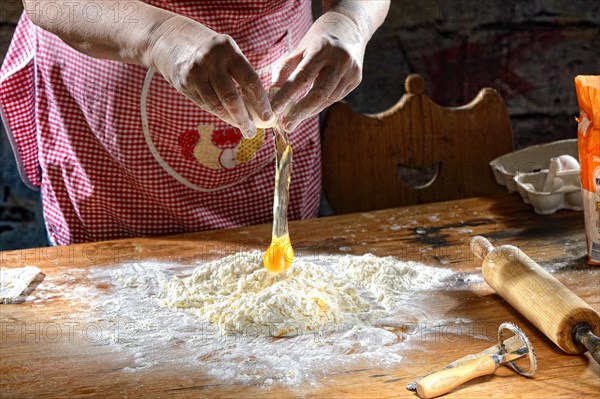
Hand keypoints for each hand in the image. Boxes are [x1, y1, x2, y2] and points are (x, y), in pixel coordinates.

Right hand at [148, 16, 272, 137]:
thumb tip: (259, 106)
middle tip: (252, 131)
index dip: (261, 101)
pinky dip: (218, 113)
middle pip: (231, 97)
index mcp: (228, 50)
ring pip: (216, 105)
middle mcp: (211, 60)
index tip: (268, 117)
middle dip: (244, 118)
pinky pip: (205, 104)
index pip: (250, 79)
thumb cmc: (211, 51)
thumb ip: (241, 74)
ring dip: (231, 120)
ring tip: (244, 129)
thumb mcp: (228, 53)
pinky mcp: (184, 83)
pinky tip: (228, 118)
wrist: (171, 39)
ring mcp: (195, 72)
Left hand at [271, 12, 366, 132]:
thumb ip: (285, 69)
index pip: (302, 77)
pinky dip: (319, 106)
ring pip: (327, 100)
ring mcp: (351, 71)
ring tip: (293, 121)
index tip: (274, 109)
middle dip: (300, 112)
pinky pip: (334, 98)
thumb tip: (272, 94)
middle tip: (286, 125)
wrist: (350, 27)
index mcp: (322, 49)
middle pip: (318, 94)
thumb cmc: (318, 39)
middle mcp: (340, 61)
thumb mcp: (300, 48)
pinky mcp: (356, 79)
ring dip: (309, 112)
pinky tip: (307, 110)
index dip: (287, 96)